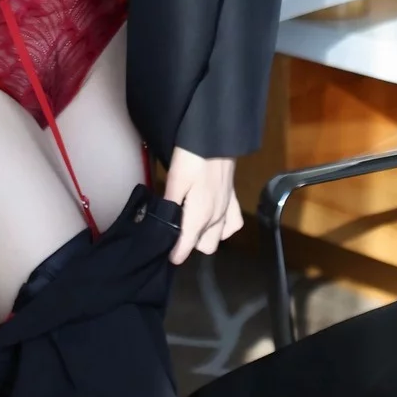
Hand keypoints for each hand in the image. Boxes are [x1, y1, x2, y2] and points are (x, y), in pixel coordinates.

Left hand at [163, 146, 243, 264]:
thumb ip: (169, 208)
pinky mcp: (234, 199)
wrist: (216, 140)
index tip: (167, 257)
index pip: (188, 246)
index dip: (176, 254)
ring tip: (192, 223)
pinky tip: (213, 217)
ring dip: (206, 236)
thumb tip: (162, 228)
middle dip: (191, 244)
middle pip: (205, 246)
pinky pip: (233, 224)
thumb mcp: (174, 182)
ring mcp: (227, 209)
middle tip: (177, 230)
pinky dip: (223, 226)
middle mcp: (216, 218)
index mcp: (200, 216)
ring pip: (219, 238)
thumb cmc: (191, 160)